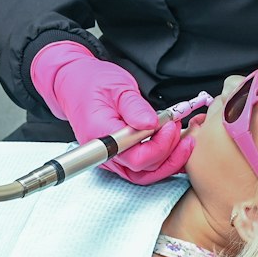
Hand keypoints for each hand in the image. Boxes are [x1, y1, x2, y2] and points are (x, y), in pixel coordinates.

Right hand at [30, 41, 192, 183]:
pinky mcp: (117, 157)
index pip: (136, 156)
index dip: (160, 145)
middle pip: (143, 169)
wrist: (74, 84)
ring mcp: (110, 158)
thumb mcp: (118, 86)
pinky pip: (141, 168)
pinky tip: (174, 146)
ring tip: (183, 139)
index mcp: (101, 135)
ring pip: (144, 174)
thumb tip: (153, 124)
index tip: (170, 124)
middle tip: (178, 127)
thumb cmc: (93, 82)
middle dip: (169, 151)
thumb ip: (135, 107)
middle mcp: (104, 153)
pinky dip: (161, 160)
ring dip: (168, 160)